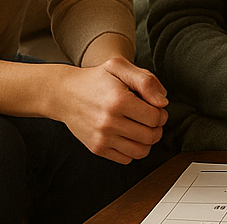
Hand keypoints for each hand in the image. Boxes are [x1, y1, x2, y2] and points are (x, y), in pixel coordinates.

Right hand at [52, 57, 169, 163]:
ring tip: (143, 128)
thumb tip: (163, 102)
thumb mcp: (119, 67)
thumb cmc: (95, 79)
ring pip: (141, 152)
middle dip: (157, 127)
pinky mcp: (97, 148)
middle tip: (152, 118)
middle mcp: (109, 122)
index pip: (155, 117)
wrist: (64, 94)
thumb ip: (146, 80)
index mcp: (118, 101)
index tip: (155, 107)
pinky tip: (129, 136)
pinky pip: (126, 159)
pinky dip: (133, 150)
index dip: (161, 112)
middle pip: (150, 136)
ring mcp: (102, 138)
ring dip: (148, 141)